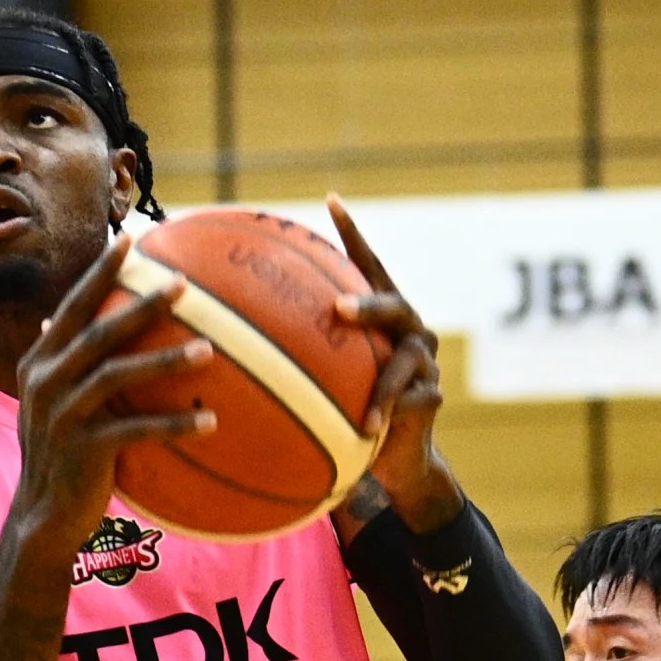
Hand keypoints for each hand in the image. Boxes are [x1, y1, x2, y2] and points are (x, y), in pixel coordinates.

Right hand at [6, 233, 215, 559]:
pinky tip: (210, 421)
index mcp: (40, 363)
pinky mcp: (82, 449)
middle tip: (182, 282)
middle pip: (98, 331)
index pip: (72, 307)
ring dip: (164, 360)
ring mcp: (61, 415)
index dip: (99, 272)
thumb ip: (67, 366)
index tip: (130, 239)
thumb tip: (75, 326)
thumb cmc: (61, 457)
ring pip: (116, 375)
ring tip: (209, 349)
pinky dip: (173, 423)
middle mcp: (45, 382)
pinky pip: (136, 430)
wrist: (41, 517)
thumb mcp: (55, 405)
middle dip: (140, 303)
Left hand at [329, 195, 458, 527]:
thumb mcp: (324, 381)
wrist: (394, 460)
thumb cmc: (348, 412)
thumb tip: (229, 338)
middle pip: (392, 303)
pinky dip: (386, 414)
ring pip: (405, 359)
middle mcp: (407, 330)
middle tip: (338, 307)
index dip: (352, 234)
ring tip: (361, 404)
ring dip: (381, 382)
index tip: (331, 200)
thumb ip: (297, 356)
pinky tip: (369, 432)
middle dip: (367, 304)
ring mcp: (424, 362)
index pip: (367, 266)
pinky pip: (409, 401)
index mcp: (380, 316)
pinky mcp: (431, 396)